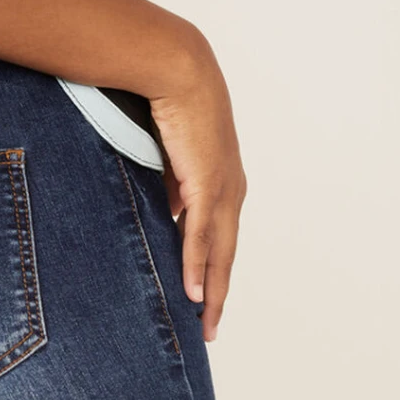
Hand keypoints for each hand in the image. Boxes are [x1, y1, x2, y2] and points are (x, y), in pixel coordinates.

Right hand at [146, 40, 245, 343]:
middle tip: (210, 327)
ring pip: (218, 252)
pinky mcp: (207, 185)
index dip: (213, 267)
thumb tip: (168, 206)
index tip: (205, 295)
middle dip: (219, 292)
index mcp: (223, 180)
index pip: (219, 235)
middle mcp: (230, 190)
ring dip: (212, 289)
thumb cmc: (172, 101)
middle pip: (226, 254)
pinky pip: (200, 235)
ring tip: (205, 321)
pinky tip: (195, 292)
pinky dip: (197, 265)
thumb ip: (172, 182)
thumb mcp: (171, 151)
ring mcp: (222, 189)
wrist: (179, 71)